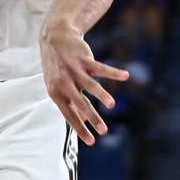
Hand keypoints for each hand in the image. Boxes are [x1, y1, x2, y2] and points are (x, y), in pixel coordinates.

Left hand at [41, 25, 127, 144]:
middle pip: (80, 103)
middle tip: (104, 131)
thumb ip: (69, 102)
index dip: (80, 128)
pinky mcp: (84, 59)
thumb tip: (82, 122)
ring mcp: (74, 70)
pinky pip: (101, 68)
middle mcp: (64, 82)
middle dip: (92, 118)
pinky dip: (113, 72)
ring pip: (90, 86)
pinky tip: (125, 76)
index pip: (69, 114)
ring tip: (111, 105)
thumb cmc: (58, 67)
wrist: (54, 37)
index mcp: (56, 93)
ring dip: (101, 95)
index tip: (92, 141)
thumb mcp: (58, 85)